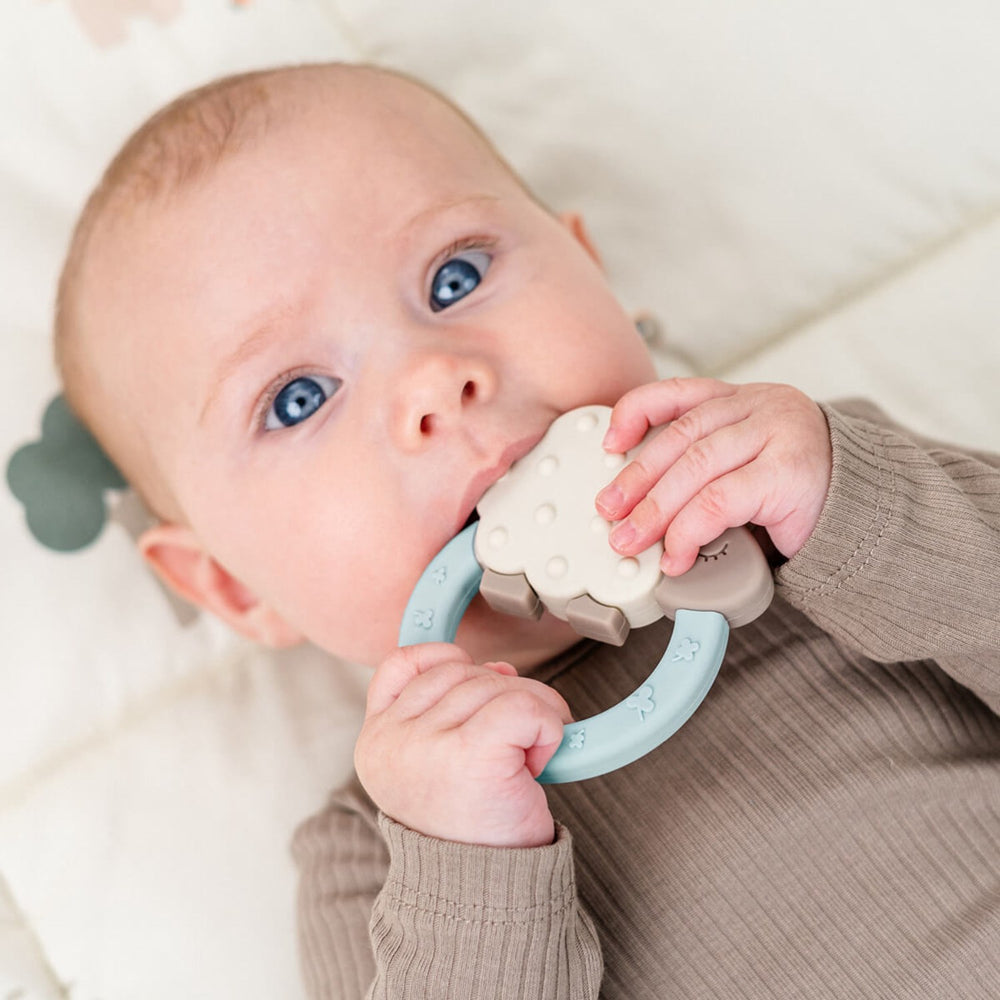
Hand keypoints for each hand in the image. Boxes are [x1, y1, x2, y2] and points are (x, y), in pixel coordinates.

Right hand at [355, 642, 571, 847]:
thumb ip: (452, 708)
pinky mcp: (470, 753)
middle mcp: (392, 740)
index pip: (400, 663)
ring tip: (525, 759)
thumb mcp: (437, 763)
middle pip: (460, 670)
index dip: (446, 661)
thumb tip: (499, 668)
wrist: (483, 897)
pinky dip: (547, 724)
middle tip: (516, 742)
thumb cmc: (469, 830)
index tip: (479, 687)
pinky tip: (541, 758)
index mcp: (376, 741)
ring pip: (497, 684)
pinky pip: (523, 705)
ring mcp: (426, 744)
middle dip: (503, 693)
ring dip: (532, 712)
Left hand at [596, 378, 831, 574]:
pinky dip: (689, 531)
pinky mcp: (788, 473)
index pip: (678, 393)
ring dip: (655, 510)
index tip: (610, 443)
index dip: (636, 413)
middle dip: (637, 480)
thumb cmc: (799, 497)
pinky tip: (676, 555)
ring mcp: (778, 434)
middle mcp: (761, 406)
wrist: (870, 516)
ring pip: (696, 467)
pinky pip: (720, 501)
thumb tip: (638, 508)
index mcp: (745, 400)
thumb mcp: (747, 467)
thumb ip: (705, 469)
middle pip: (681, 438)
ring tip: (632, 541)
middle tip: (609, 514)